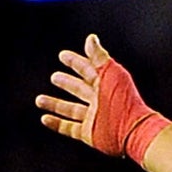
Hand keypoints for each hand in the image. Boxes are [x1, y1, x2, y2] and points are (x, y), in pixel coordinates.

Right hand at [36, 34, 168, 160]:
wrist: (132, 129)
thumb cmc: (123, 99)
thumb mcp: (110, 73)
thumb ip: (98, 56)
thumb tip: (90, 38)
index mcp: (106, 84)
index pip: (88, 70)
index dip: (75, 62)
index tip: (62, 55)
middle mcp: (99, 101)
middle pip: (80, 89)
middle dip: (67, 83)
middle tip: (54, 77)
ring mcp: (94, 118)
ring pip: (71, 109)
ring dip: (55, 104)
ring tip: (39, 100)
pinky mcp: (90, 133)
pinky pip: (70, 128)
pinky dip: (57, 123)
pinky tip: (44, 118)